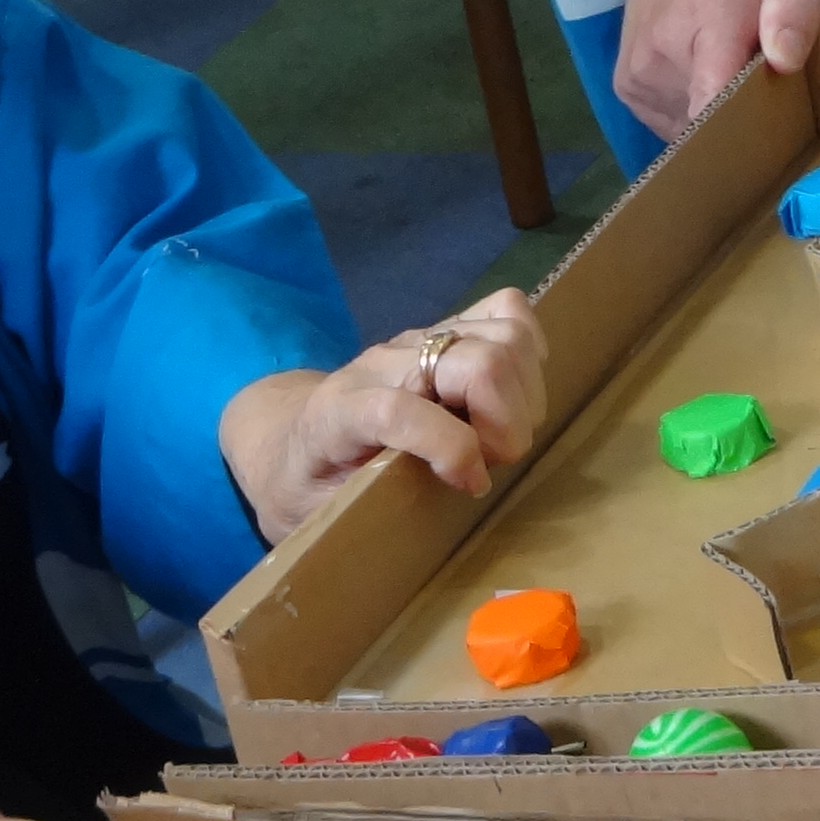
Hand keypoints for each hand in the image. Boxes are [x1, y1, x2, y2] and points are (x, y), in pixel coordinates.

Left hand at [220, 288, 548, 541]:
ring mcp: (419, 340)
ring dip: (523, 394)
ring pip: (504, 335)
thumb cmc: (310, 482)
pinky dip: (528, 350)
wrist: (291, 434)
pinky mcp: (446, 329)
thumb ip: (369, 508)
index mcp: (340, 412)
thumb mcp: (322, 511)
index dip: (452, 448)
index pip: (399, 409)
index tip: (471, 484)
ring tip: (502, 432)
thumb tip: (433, 502)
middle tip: (494, 460)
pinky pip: (507, 309)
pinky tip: (514, 391)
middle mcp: (384, 363)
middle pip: (475, 362)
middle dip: (507, 423)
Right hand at [606, 0, 819, 137]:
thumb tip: (786, 62)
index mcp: (707, 24)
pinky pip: (672, 123)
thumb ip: (795, 5)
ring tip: (730, 70)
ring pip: (693, 130)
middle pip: (712, 128)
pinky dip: (694, 110)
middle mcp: (661, 58)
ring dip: (718, 116)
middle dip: (745, 120)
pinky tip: (704, 74)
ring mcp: (638, 78)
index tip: (775, 140)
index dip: (748, 136)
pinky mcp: (627, 90)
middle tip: (765, 83)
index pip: (713, 105)